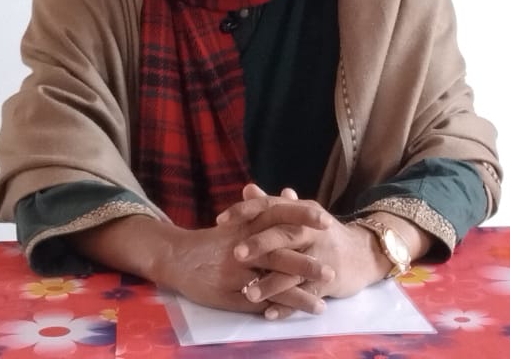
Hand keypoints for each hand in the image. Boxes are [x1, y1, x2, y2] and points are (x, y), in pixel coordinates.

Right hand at [149, 215, 330, 314]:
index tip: (328, 222)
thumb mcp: (239, 220)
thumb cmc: (214, 239)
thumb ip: (265, 209)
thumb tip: (291, 194)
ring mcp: (237, 272)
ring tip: (322, 304)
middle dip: (306, 264)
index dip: (303, 219)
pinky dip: (275, 308)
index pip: (279, 216)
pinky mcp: (230, 292)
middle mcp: (243, 247)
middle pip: (279, 253)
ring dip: (297, 293)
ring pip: (271, 282)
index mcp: (247, 225)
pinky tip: (293, 316)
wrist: (177, 256)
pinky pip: (257, 301)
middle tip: (332, 271)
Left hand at [217, 184, 388, 318]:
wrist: (363, 253)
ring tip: (248, 293)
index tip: (221, 221)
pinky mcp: (329, 281)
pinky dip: (288, 306)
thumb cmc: (323, 234)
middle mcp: (313, 232)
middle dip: (260, 244)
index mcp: (302, 212)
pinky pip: (305, 295)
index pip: (272, 206)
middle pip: (285, 235)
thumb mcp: (301, 215)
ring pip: (293, 270)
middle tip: (236, 254)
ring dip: (270, 283)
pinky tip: (269, 314)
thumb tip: (248, 189)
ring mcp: (322, 257)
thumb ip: (273, 205)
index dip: (246, 212)